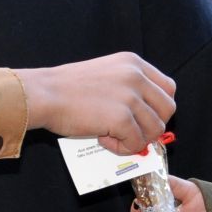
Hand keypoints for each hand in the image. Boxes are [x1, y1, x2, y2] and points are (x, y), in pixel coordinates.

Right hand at [15, 52, 176, 153]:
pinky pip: (136, 143)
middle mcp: (136, 76)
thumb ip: (128, 88)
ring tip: (112, 136)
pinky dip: (122, 148)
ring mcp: (130, 96)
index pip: (168, 87)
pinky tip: (103, 139)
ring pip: (155, 129)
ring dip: (136, 139)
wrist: (43, 94)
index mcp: (133, 62)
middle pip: (168, 109)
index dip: (159, 108)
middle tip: (130, 132)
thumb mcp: (105, 74)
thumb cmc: (66, 88)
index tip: (143, 118)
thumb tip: (144, 118)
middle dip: (152, 126)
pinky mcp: (121, 118)